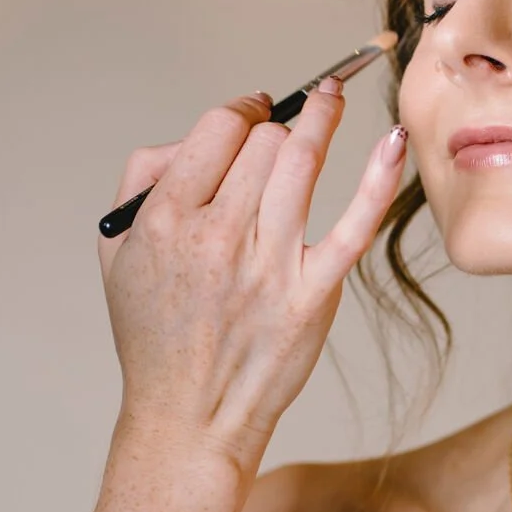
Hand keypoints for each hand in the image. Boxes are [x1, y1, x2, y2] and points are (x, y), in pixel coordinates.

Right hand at [99, 84, 405, 476]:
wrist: (188, 417)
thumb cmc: (156, 336)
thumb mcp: (117, 253)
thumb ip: (142, 181)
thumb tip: (193, 136)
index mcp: (166, 220)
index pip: (217, 130)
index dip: (240, 112)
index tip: (251, 114)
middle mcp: (217, 237)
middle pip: (263, 142)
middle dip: (275, 125)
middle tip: (284, 125)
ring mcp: (269, 266)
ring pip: (302, 162)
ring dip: (324, 117)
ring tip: (335, 95)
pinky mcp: (312, 295)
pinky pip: (353, 224)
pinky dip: (378, 178)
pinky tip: (394, 142)